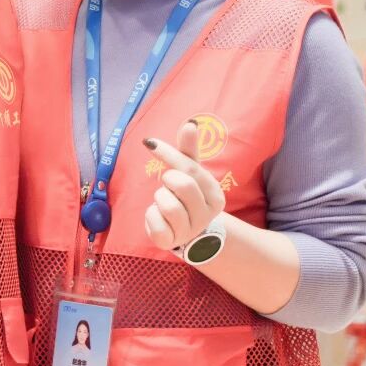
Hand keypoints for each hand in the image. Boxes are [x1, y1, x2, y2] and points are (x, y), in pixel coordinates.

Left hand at [142, 120, 225, 251]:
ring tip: (164, 203)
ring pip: (167, 204)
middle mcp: (207, 214)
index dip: (169, 154)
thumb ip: (189, 150)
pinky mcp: (170, 242)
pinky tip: (158, 217)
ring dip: (158, 199)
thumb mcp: (189, 173)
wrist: (186, 234)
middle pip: (181, 184)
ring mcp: (190, 230)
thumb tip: (191, 123)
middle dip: (167, 180)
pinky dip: (150, 216)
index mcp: (215, 195)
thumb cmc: (186, 197)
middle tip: (168, 186)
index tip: (150, 143)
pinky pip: (155, 223)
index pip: (191, 168)